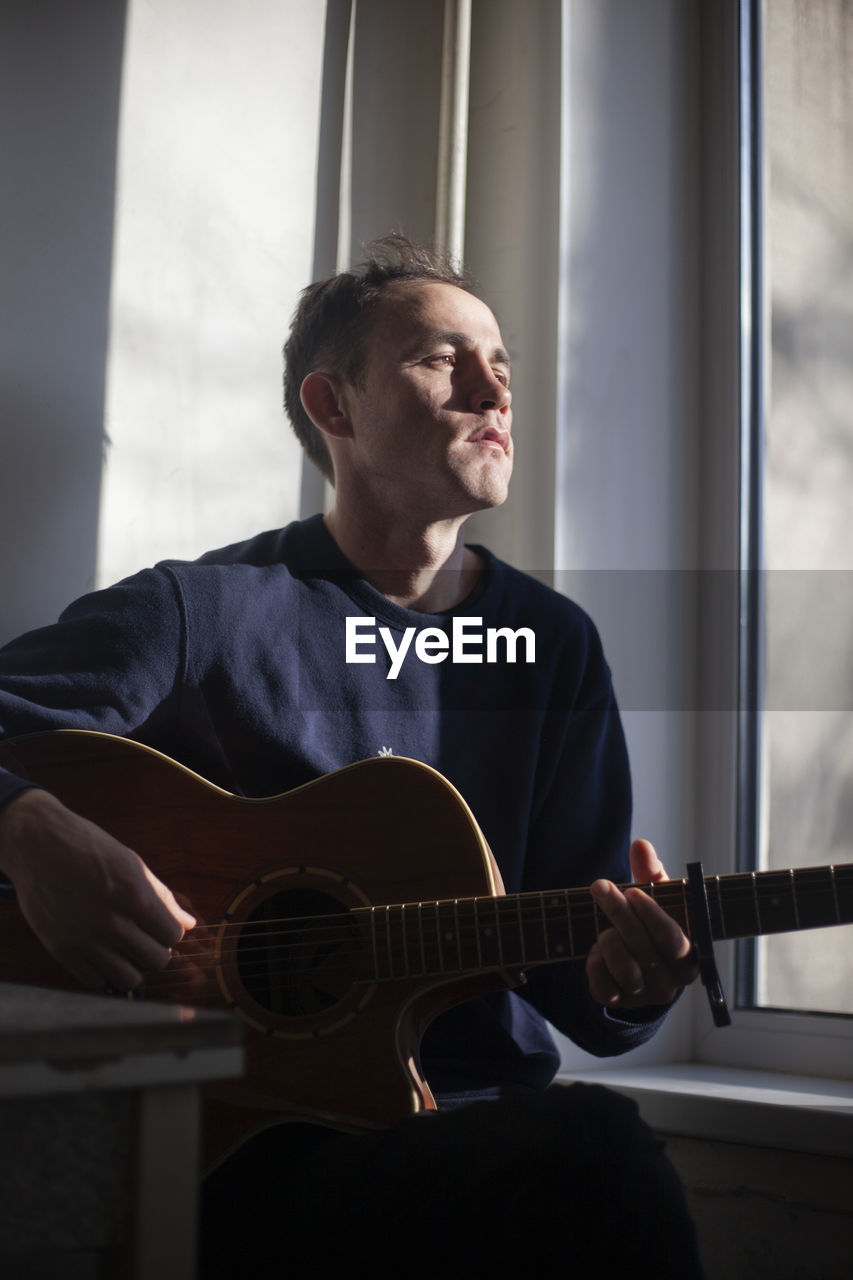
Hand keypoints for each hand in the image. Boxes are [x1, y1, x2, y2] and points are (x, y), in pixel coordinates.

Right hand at [0, 788, 195, 991]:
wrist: (37, 845)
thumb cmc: (88, 848)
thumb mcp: (132, 863)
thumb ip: (162, 897)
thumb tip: (189, 924)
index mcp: (135, 895)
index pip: (172, 935)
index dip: (171, 933)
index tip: (161, 928)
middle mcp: (112, 921)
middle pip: (156, 961)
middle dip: (157, 952)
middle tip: (145, 939)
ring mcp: (85, 939)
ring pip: (128, 979)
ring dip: (133, 967)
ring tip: (125, 950)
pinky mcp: (62, 950)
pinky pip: (95, 982)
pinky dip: (104, 973)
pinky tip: (102, 954)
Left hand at [585, 839, 697, 1009]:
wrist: (638, 959)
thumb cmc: (652, 920)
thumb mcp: (657, 896)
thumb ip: (651, 871)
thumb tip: (641, 845)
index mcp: (690, 956)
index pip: (673, 939)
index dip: (651, 915)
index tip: (632, 891)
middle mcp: (672, 982)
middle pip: (644, 948)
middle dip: (619, 913)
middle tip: (600, 886)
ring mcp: (646, 995)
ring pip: (625, 970)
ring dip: (609, 941)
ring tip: (604, 928)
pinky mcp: (620, 1002)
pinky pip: (604, 989)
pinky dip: (595, 966)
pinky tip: (596, 951)